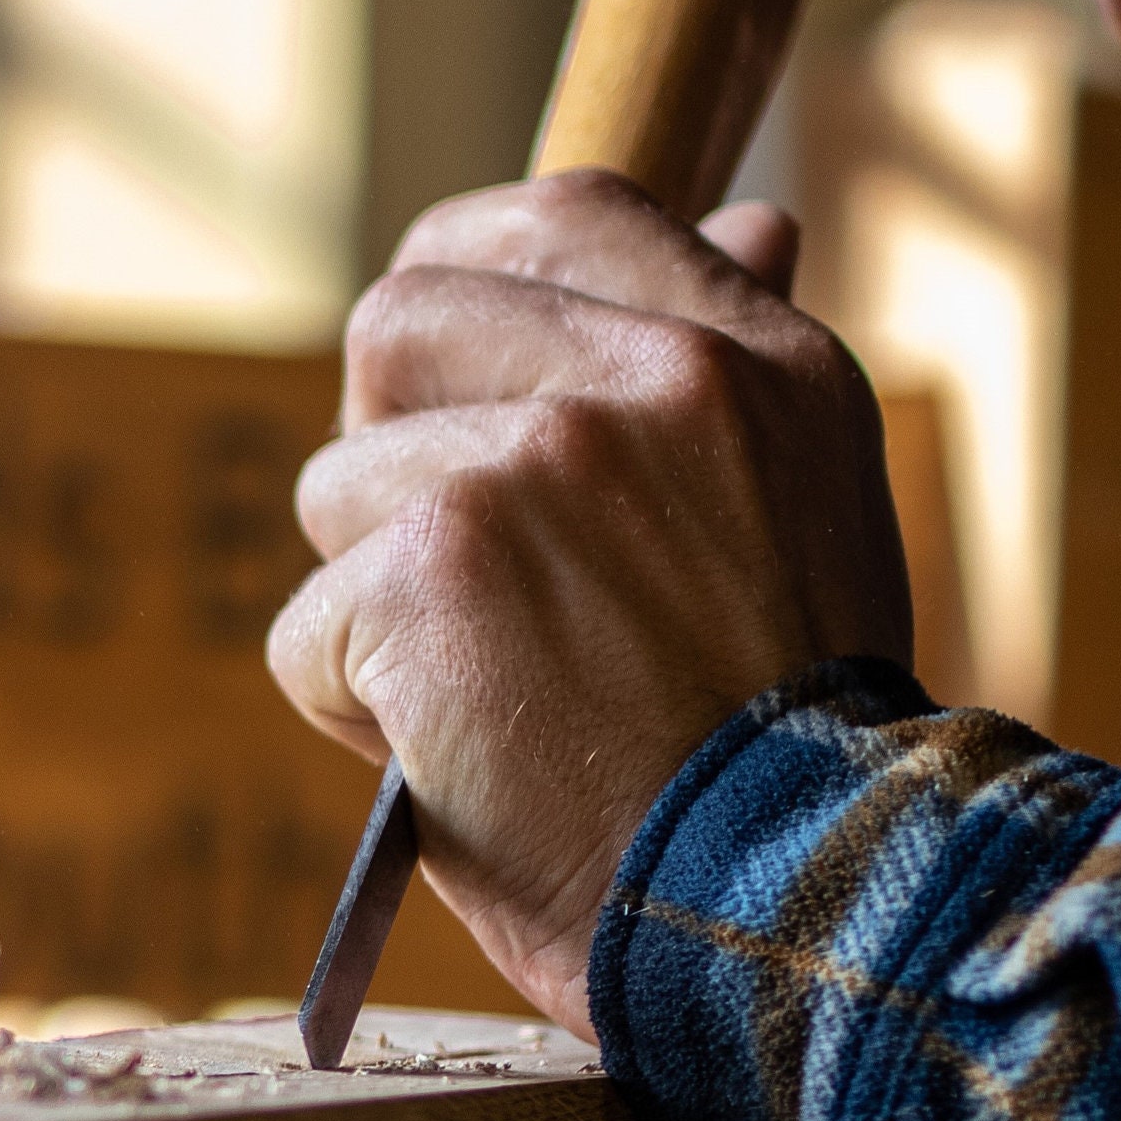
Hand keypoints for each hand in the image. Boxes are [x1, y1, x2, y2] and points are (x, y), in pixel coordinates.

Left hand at [267, 173, 909, 1039]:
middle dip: (382, 447)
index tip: (438, 362)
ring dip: (372, 607)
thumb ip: (741, 368)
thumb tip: (753, 217)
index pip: (563, 215)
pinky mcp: (429, 575)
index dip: (465, 271)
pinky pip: (309, 630)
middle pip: (396, 328)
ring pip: (336, 493)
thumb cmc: (789, 743)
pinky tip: (453, 758)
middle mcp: (644, 385)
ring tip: (485, 694)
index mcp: (746, 357)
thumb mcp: (811, 511)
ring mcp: (530, 468)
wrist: (793, 905)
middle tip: (440, 567)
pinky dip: (353, 712)